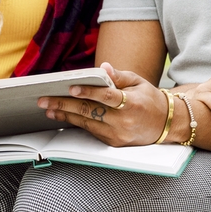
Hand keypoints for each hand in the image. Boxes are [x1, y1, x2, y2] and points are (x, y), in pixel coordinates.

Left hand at [39, 62, 168, 145]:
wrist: (165, 124)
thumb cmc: (150, 99)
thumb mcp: (138, 82)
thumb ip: (119, 76)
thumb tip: (102, 68)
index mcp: (132, 103)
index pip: (107, 97)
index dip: (89, 92)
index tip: (71, 88)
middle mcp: (124, 121)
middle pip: (91, 112)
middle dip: (65, 105)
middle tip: (45, 100)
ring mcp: (118, 135)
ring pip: (87, 124)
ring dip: (65, 116)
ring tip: (49, 109)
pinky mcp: (113, 143)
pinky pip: (91, 131)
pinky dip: (76, 123)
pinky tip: (64, 117)